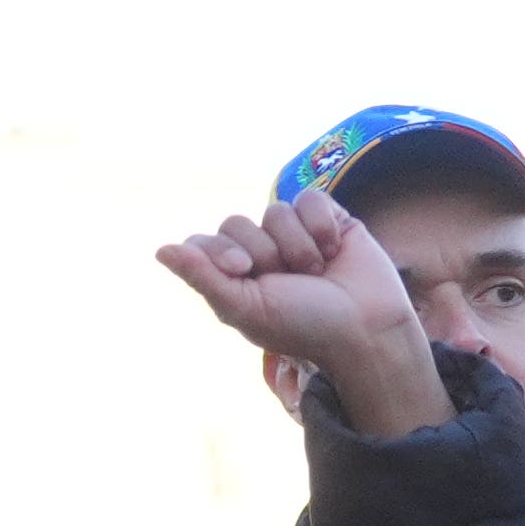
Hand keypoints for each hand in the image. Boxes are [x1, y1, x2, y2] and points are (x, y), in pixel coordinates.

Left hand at [161, 194, 446, 437]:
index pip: (202, 242)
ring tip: (315, 271)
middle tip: (289, 279)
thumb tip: (161, 250)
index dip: (220, 251)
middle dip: (264, 252)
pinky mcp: (326, 218)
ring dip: (296, 245)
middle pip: (236, 223)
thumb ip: (202, 278)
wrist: (363, 326)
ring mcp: (292, 233)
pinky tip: (334, 249)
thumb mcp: (243, 307)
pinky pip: (309, 199)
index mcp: (230, 276)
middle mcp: (257, 251)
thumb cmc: (300, 326)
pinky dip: (320, 225)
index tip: (243, 270)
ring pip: (275, 211)